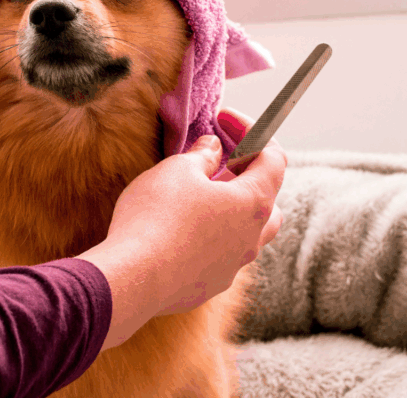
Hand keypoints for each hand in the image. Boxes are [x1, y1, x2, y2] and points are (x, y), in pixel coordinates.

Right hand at [77, 108, 285, 348]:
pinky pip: (220, 255)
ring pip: (245, 232)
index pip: (273, 159)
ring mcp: (233, 266)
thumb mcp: (178, 170)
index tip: (224, 120)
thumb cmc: (157, 217)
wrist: (133, 277)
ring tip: (198, 198)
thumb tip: (213, 148)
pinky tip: (180, 231)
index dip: (252, 132)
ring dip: (229, 211)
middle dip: (246, 176)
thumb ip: (202, 156)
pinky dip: (209, 238)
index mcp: (253, 202)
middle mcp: (252, 237)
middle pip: (267, 200)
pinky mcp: (211, 285)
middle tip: (217, 163)